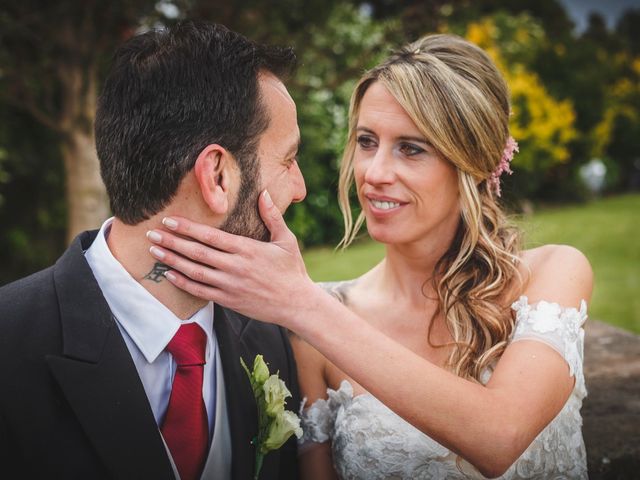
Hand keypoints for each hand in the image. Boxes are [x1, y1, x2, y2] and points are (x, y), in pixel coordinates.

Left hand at [146, 191, 319, 326]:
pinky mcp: (229, 300)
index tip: (170, 221)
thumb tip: (264, 193)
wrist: (297, 304)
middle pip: (197, 252)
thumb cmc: (292, 270)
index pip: (211, 236)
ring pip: (195, 271)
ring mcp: (230, 285)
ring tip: (155, 251)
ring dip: (173, 260)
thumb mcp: (286, 240)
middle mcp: (235, 267)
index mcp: (247, 249)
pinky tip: (170, 274)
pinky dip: (184, 283)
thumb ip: (273, 216)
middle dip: (173, 242)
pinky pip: (201, 291)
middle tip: (152, 234)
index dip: (188, 228)